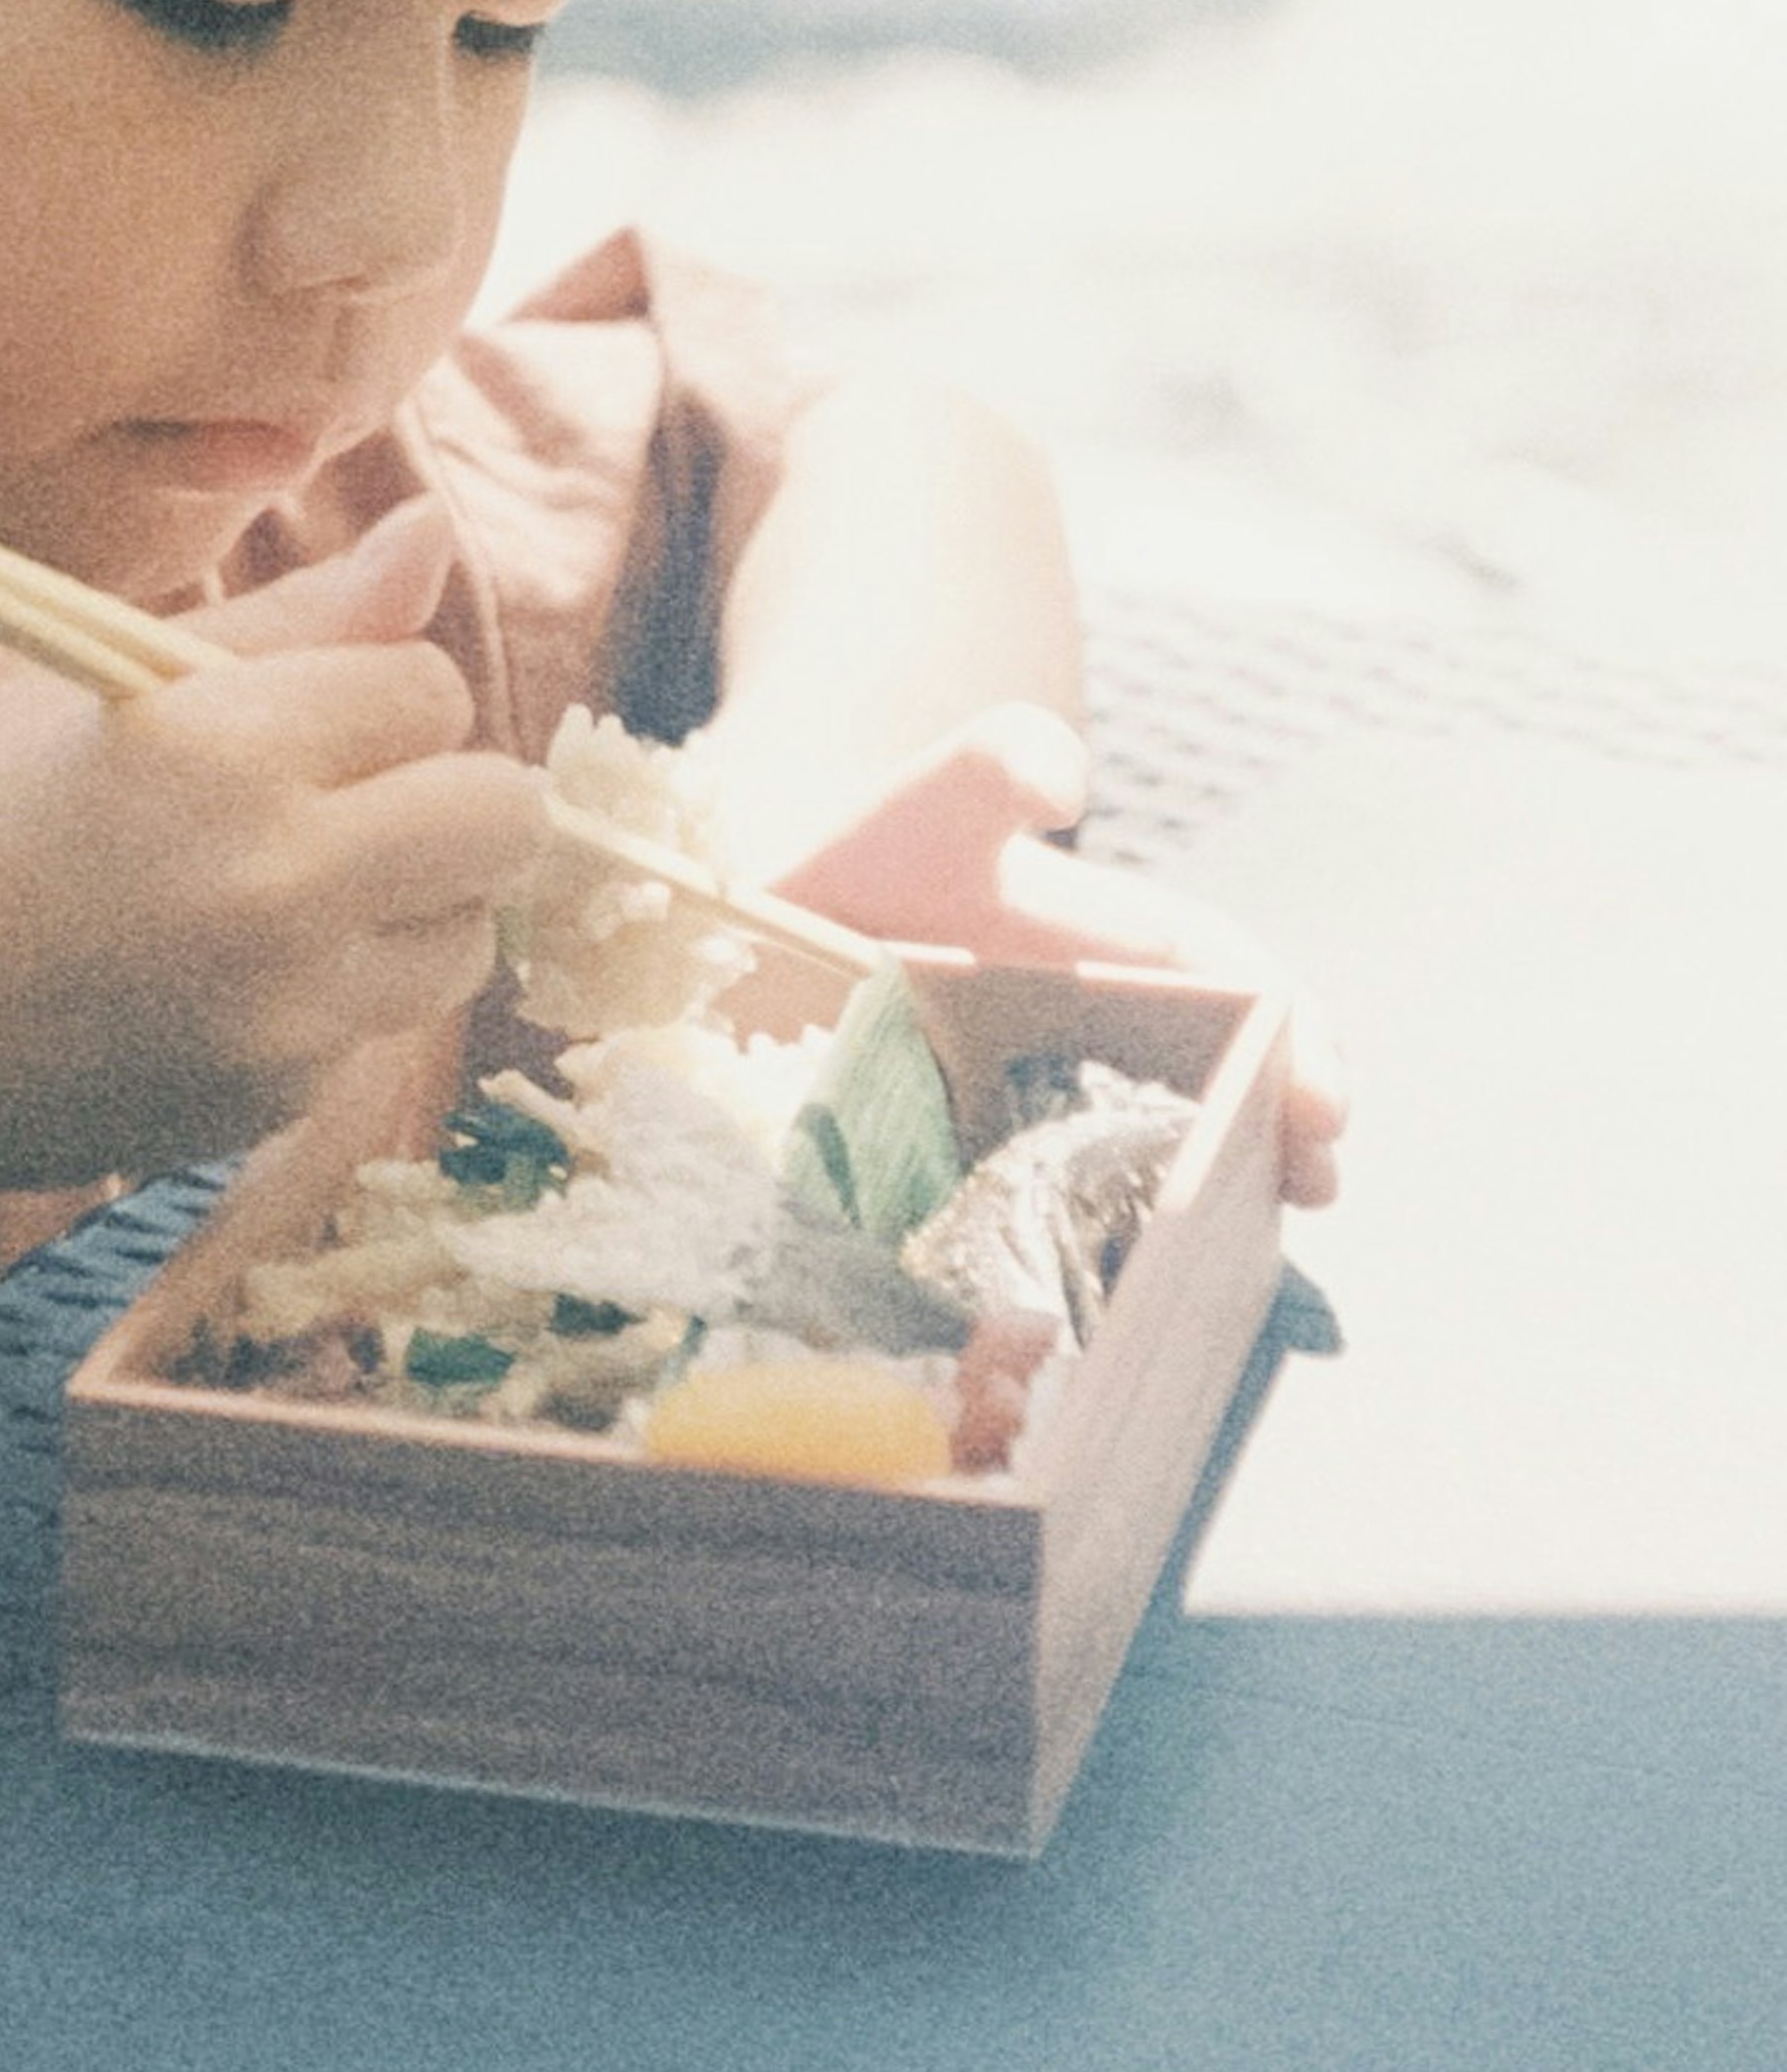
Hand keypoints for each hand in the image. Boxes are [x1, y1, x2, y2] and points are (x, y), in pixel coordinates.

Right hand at [0, 504, 538, 1192]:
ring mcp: (284, 1018)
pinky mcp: (269, 1109)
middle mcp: (280, 886)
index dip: (364, 686)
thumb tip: (437, 532)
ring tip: (273, 888)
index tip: (281, 710)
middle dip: (443, 790)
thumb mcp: (100, 685)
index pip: (427, 687)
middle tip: (334, 793)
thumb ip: (295, 624)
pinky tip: (200, 980)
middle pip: (502, 818)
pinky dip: (325, 998)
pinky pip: (372, 1028)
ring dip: (409, 903)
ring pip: (466, 937)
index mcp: (226, 746)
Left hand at [768, 702, 1347, 1207]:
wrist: (746, 919)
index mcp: (1102, 945)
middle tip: (1314, 1183)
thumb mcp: (927, 798)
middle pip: (1216, 1074)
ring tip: (1247, 1250)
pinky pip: (1058, 1224)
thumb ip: (992, 764)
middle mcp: (1088, 1030)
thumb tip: (1061, 778)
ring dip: (1211, 1197)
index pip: (1222, 975)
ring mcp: (1034, 1108)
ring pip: (1151, 1155)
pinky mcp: (966, 1174)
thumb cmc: (861, 850)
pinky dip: (1103, 1257)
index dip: (1289, 1031)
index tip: (1324, 1099)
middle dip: (1277, 1125)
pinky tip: (1120, 1308)